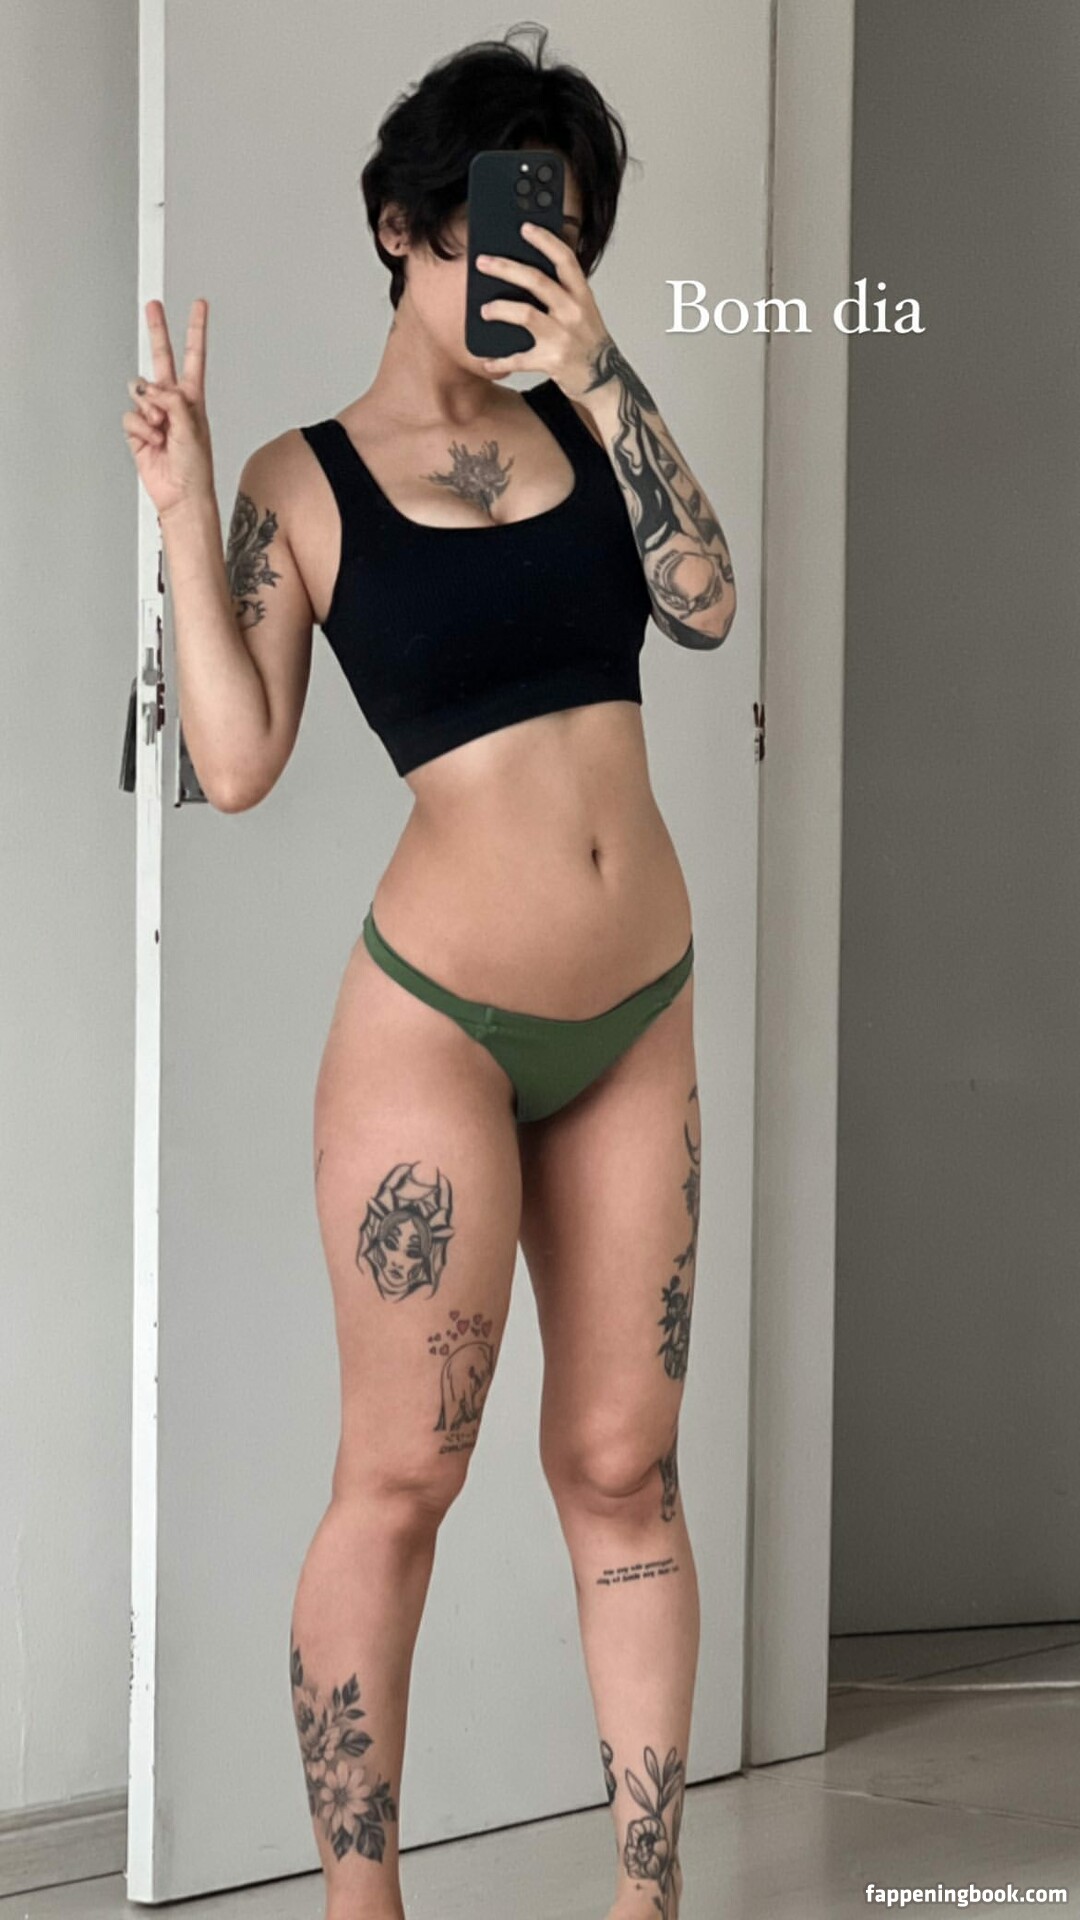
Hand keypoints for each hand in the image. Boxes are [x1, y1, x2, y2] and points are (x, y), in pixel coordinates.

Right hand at [121, 298, 215, 519]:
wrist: (181, 496)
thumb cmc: (195, 468)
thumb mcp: (192, 427)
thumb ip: (172, 400)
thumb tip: (150, 389)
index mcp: (193, 398)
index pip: (194, 356)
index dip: (195, 330)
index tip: (199, 305)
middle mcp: (173, 402)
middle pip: (162, 358)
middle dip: (157, 331)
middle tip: (153, 306)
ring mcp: (154, 415)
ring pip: (139, 392)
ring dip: (148, 410)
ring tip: (161, 430)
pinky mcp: (138, 430)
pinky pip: (130, 416)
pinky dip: (140, 429)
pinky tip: (152, 441)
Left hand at [474, 222, 612, 400]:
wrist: (605, 381)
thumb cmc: (589, 343)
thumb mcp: (584, 311)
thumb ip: (563, 292)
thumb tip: (526, 273)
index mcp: (582, 296)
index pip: (565, 259)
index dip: (545, 240)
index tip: (524, 228)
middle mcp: (573, 312)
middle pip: (536, 280)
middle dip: (505, 268)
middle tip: (483, 263)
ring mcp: (563, 337)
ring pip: (525, 314)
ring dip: (499, 309)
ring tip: (484, 310)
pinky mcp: (552, 361)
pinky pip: (519, 359)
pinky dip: (500, 361)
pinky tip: (488, 361)